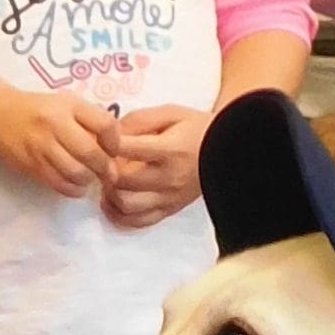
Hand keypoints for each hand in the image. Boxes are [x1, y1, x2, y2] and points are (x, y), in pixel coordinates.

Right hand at [0, 88, 120, 196]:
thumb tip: (116, 144)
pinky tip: (76, 185)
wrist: (0, 115)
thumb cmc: (41, 110)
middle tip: (109, 173)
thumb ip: (91, 119)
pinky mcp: (32, 165)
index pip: (105, 124)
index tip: (114, 150)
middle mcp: (55, 124)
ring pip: (76, 173)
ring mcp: (42, 146)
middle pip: (91, 154)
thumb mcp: (67, 103)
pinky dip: (73, 189)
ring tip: (91, 178)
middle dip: (105, 168)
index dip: (115, 142)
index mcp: (69, 106)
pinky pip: (59, 184)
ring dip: (89, 180)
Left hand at [102, 103, 205, 229]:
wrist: (230, 152)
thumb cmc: (197, 129)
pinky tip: (114, 199)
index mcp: (170, 150)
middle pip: (121, 180)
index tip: (105, 140)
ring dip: (110, 193)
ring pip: (125, 205)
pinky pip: (136, 222)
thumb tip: (110, 134)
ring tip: (110, 180)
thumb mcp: (171, 113)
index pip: (126, 149)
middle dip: (106, 170)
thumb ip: (139, 120)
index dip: (107, 144)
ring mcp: (169, 198)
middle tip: (104, 162)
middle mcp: (169, 178)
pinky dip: (118, 213)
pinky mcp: (169, 211)